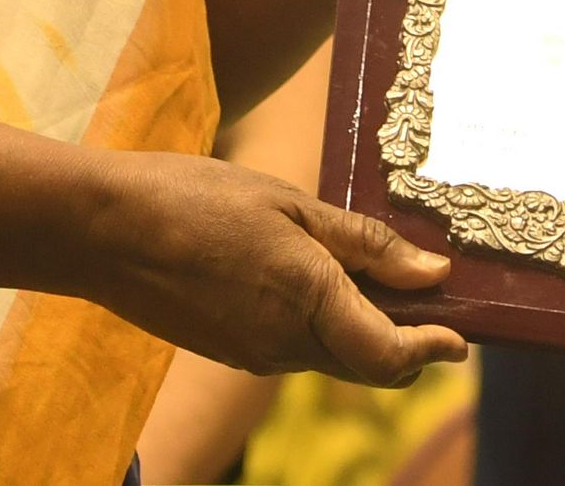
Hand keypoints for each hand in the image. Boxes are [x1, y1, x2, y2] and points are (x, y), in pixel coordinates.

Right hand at [69, 149, 466, 383]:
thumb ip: (363, 244)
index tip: (461, 338)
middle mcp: (283, 345)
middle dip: (406, 346)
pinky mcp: (228, 349)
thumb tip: (430, 273)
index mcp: (307, 302)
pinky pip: (292, 348)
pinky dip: (321, 326)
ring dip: (363, 332)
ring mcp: (252, 354)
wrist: (102, 230)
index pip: (389, 354)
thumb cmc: (196, 198)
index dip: (431, 350)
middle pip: (366, 365)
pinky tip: (316, 281)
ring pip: (330, 357)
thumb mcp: (290, 204)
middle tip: (433, 309)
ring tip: (376, 277)